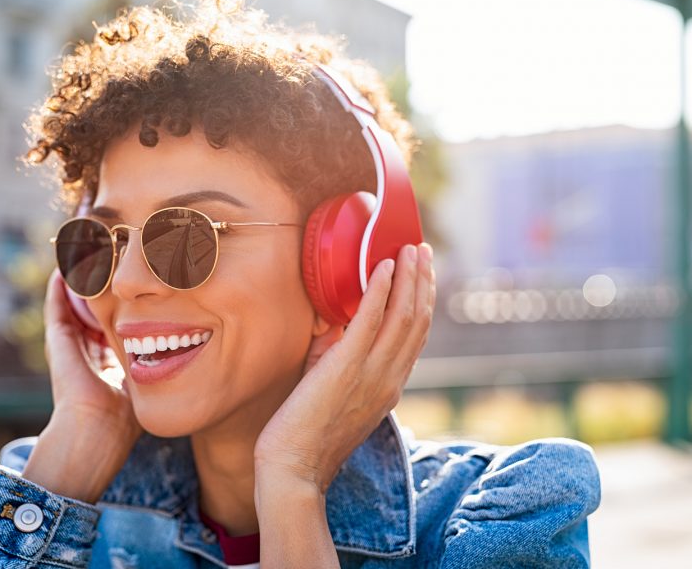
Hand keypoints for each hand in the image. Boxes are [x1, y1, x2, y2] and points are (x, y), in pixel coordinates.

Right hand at [21, 268, 141, 501]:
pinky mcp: (57, 339)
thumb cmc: (129, 413)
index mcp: (110, 359)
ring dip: (83, 280)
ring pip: (75, 303)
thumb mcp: (151, 377)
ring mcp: (69, 344)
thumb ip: (163, 362)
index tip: (142, 282)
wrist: (98, 428)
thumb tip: (193, 344)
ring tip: (91, 253)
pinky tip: (68, 264)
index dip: (129, 303)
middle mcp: (88, 348)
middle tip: (115, 259)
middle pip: (95, 308)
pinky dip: (61, 285)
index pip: (118, 322)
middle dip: (105, 286)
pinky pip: (57, 304)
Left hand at [253, 242, 435, 493]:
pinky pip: (371, 320)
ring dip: (409, 277)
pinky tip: (383, 267)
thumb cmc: (309, 432)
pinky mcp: (346, 367)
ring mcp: (372, 373)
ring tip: (410, 249)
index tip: (423, 273)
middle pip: (418, 319)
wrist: (294, 468)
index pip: (416, 335)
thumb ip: (342, 357)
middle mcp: (390, 378)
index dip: (423, 299)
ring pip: (403, 316)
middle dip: (423, 280)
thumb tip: (336, 323)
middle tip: (422, 250)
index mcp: (390, 384)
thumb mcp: (338, 391)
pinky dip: (381, 290)